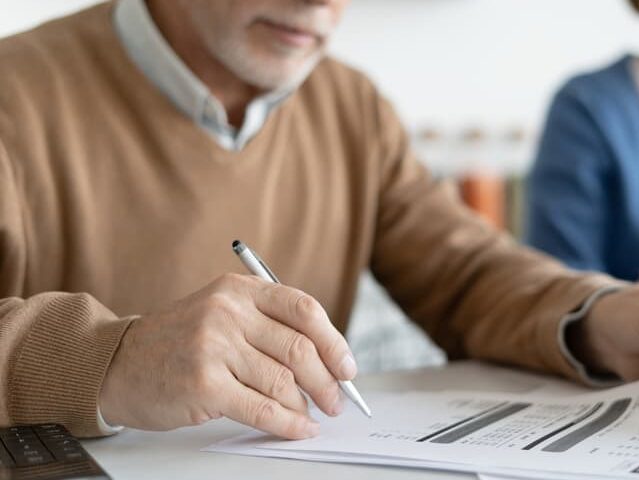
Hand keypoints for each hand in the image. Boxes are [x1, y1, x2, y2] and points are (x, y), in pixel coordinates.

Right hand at [99, 274, 356, 438]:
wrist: (118, 363)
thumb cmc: (180, 343)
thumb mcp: (222, 314)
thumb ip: (268, 326)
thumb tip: (327, 360)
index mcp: (239, 290)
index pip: (304, 310)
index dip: (334, 342)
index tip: (347, 368)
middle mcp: (227, 313)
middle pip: (300, 348)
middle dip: (327, 380)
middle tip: (337, 400)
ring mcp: (214, 347)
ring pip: (283, 381)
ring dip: (306, 405)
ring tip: (311, 415)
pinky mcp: (204, 384)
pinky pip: (262, 408)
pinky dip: (287, 424)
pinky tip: (299, 429)